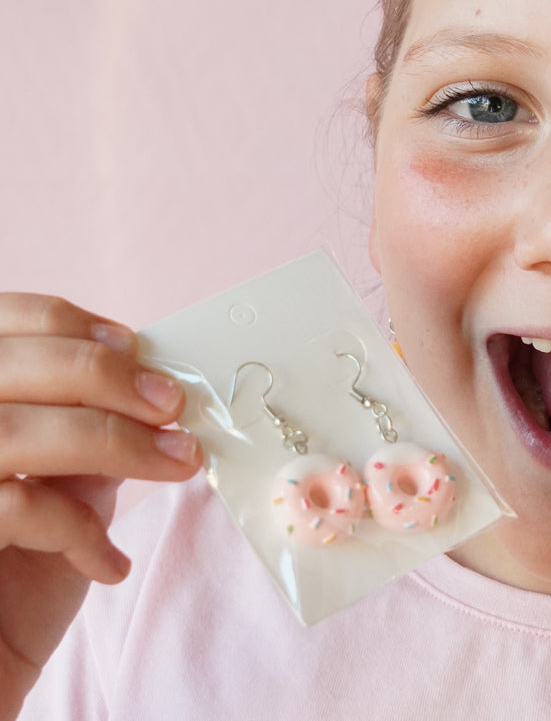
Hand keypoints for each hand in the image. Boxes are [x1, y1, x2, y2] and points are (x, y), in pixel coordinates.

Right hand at [0, 294, 201, 717]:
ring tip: (178, 462)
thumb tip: (156, 381)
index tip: (134, 346)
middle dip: (102, 377)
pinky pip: (15, 509)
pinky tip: (108, 562)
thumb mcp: (60, 487)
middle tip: (172, 404)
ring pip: (13, 433)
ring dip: (113, 442)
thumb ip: (87, 427)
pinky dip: (77, 528)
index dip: (66, 325)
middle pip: (7, 365)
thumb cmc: (14, 580)